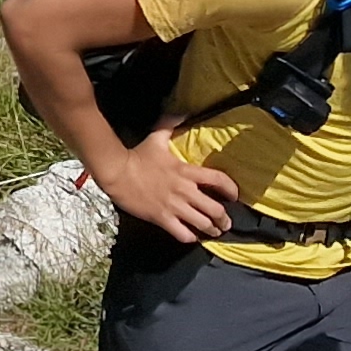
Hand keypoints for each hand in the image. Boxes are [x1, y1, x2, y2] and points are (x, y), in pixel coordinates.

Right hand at [102, 133, 238, 243]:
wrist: (116, 172)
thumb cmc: (137, 156)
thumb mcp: (155, 138)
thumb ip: (170, 126)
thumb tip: (181, 113)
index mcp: (186, 172)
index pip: (219, 180)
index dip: (231, 190)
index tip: (234, 197)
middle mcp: (185, 191)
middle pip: (215, 210)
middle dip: (224, 219)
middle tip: (225, 222)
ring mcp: (174, 206)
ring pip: (202, 224)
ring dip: (211, 230)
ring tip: (213, 232)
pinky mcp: (162, 218)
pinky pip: (183, 234)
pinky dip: (190, 237)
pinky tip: (191, 236)